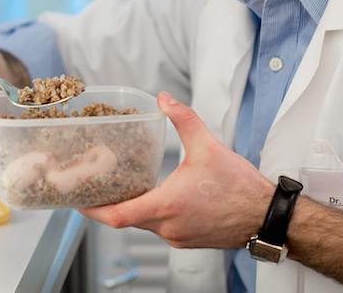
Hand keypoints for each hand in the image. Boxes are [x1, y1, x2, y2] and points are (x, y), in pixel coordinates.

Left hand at [78, 92, 273, 249]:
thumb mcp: (208, 146)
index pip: (117, 216)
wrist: (265, 216)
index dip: (92, 210)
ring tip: (123, 189)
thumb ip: (183, 119)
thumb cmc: (239, 187)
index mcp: (166, 206)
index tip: (77, 201)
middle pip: (124, 221)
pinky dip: (151, 216)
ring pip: (143, 225)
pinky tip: (155, 198)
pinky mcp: (188, 241)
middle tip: (95, 189)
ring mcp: (178, 238)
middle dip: (108, 206)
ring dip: (131, 210)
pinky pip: (160, 229)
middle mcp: (168, 228)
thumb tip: (165, 99)